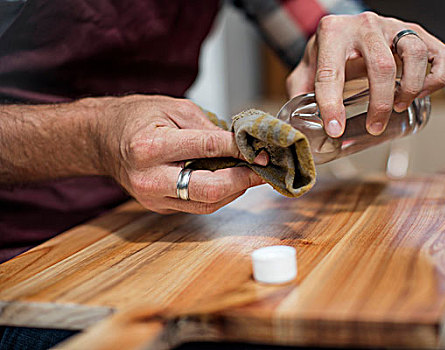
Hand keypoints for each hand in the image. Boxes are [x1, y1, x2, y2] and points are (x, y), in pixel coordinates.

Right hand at [99, 95, 266, 213]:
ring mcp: (153, 197)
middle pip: (209, 190)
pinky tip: (230, 181)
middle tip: (263, 171)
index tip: (262, 150)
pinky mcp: (158, 206)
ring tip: (251, 175)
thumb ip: (209, 128)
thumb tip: (243, 144)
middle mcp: (150, 177)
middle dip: (243, 181)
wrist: (102, 138)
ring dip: (235, 191)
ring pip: (206, 204)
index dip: (240, 151)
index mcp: (151, 146)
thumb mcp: (175, 108)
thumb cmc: (137, 117)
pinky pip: (196, 205)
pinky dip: (218, 194)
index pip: (208, 149)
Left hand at [286, 12, 444, 136]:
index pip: (331, 72)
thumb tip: (299, 128)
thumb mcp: (305, 70)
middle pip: (382, 65)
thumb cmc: (327, 53)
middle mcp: (365, 25)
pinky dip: (436, 78)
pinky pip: (440, 54)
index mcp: (332, 33)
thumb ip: (299, 94)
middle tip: (374, 127)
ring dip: (410, 88)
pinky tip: (421, 92)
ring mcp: (394, 26)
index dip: (331, 105)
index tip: (335, 129)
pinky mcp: (417, 33)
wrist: (347, 29)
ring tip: (398, 106)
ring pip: (415, 54)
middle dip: (379, 104)